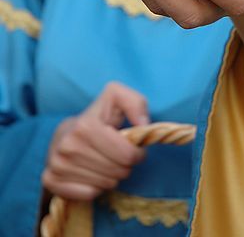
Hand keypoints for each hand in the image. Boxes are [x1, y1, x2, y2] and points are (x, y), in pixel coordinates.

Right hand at [42, 82, 148, 200]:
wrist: (64, 132)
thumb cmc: (98, 116)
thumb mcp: (117, 98)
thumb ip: (135, 103)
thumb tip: (144, 125)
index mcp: (85, 126)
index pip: (126, 155)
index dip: (137, 153)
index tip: (134, 148)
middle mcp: (67, 146)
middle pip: (118, 172)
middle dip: (125, 165)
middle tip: (119, 155)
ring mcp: (56, 164)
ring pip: (105, 185)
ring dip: (112, 175)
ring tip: (106, 161)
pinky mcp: (51, 180)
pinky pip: (89, 194)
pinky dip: (96, 187)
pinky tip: (93, 172)